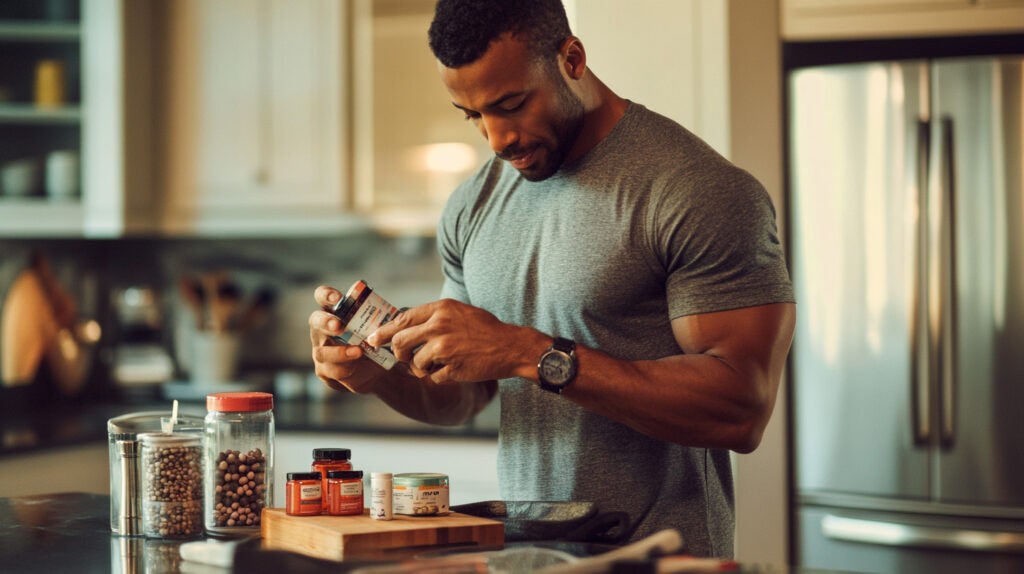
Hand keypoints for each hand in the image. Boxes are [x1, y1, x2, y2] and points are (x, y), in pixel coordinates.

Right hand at [308, 285, 385, 393]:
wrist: (379, 371)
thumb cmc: (376, 341)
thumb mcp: (381, 326)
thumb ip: (379, 315)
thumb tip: (386, 306)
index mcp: (334, 312)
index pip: (322, 297)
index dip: (326, 295)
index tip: (337, 298)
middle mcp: (323, 329)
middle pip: (315, 321)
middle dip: (326, 322)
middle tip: (339, 325)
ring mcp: (322, 350)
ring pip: (321, 351)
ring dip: (339, 351)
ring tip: (358, 351)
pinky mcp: (325, 370)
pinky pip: (330, 370)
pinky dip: (344, 367)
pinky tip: (355, 366)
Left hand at [366, 298, 539, 383]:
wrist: (510, 346)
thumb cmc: (484, 329)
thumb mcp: (458, 312)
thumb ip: (433, 316)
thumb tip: (404, 325)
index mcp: (440, 309)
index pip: (402, 319)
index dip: (384, 331)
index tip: (373, 339)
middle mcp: (439, 326)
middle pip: (400, 342)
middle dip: (398, 353)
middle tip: (404, 358)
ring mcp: (445, 348)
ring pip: (415, 362)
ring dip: (422, 367)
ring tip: (439, 363)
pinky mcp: (452, 367)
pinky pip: (432, 377)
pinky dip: (439, 377)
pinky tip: (454, 369)